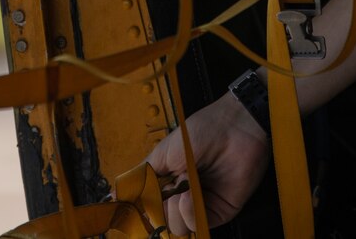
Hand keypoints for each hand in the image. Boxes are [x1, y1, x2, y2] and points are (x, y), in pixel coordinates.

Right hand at [143, 90, 271, 234]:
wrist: (234, 129)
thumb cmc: (201, 132)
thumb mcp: (163, 152)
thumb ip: (144, 176)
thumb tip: (122, 193)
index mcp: (169, 181)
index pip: (151, 205)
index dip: (144, 208)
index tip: (136, 207)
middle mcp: (183, 194)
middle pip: (162, 220)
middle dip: (160, 209)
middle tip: (166, 190)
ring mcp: (200, 204)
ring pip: (178, 227)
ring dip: (174, 211)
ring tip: (181, 189)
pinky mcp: (217, 211)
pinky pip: (197, 224)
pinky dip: (189, 214)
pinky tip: (189, 196)